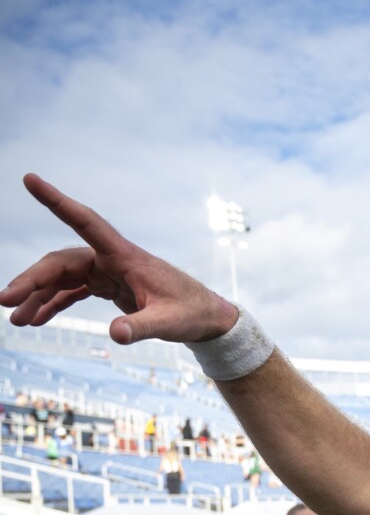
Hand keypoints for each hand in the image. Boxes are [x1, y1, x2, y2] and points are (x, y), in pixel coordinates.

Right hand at [1, 174, 238, 344]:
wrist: (206, 317)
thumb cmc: (191, 313)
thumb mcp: (169, 323)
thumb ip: (142, 328)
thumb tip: (114, 335)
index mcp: (125, 256)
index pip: (86, 222)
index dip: (57, 202)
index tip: (31, 179)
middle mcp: (112, 259)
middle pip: (60, 261)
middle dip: (31, 280)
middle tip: (4, 302)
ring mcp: (108, 272)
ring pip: (61, 277)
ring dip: (37, 296)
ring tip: (16, 320)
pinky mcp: (108, 286)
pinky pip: (72, 290)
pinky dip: (53, 303)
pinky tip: (36, 320)